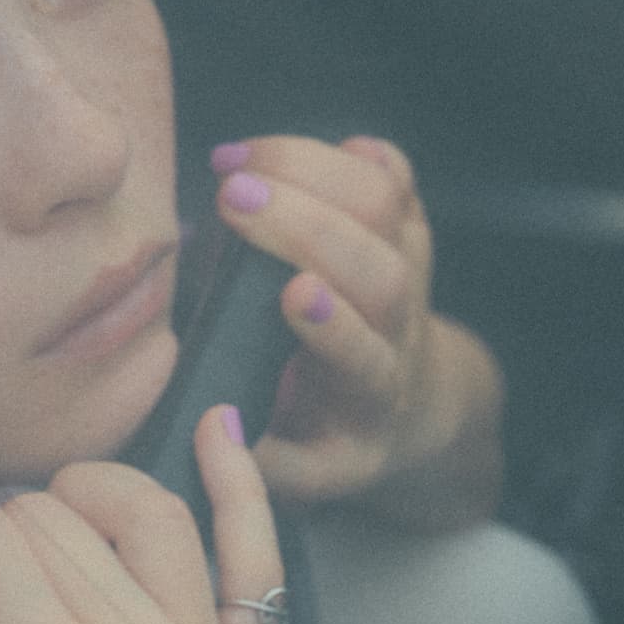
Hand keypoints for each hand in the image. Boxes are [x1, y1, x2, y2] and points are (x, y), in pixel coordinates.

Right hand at [211, 135, 501, 525]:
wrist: (406, 407)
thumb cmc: (330, 437)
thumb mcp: (301, 472)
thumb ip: (263, 457)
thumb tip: (212, 425)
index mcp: (369, 395)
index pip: (363, 355)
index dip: (333, 325)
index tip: (295, 293)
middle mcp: (398, 329)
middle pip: (376, 269)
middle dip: (307, 225)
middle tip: (234, 197)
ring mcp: (411, 271)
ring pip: (385, 208)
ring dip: (310, 172)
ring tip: (236, 162)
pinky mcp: (408, 229)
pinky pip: (396, 179)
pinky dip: (353, 154)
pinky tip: (286, 150)